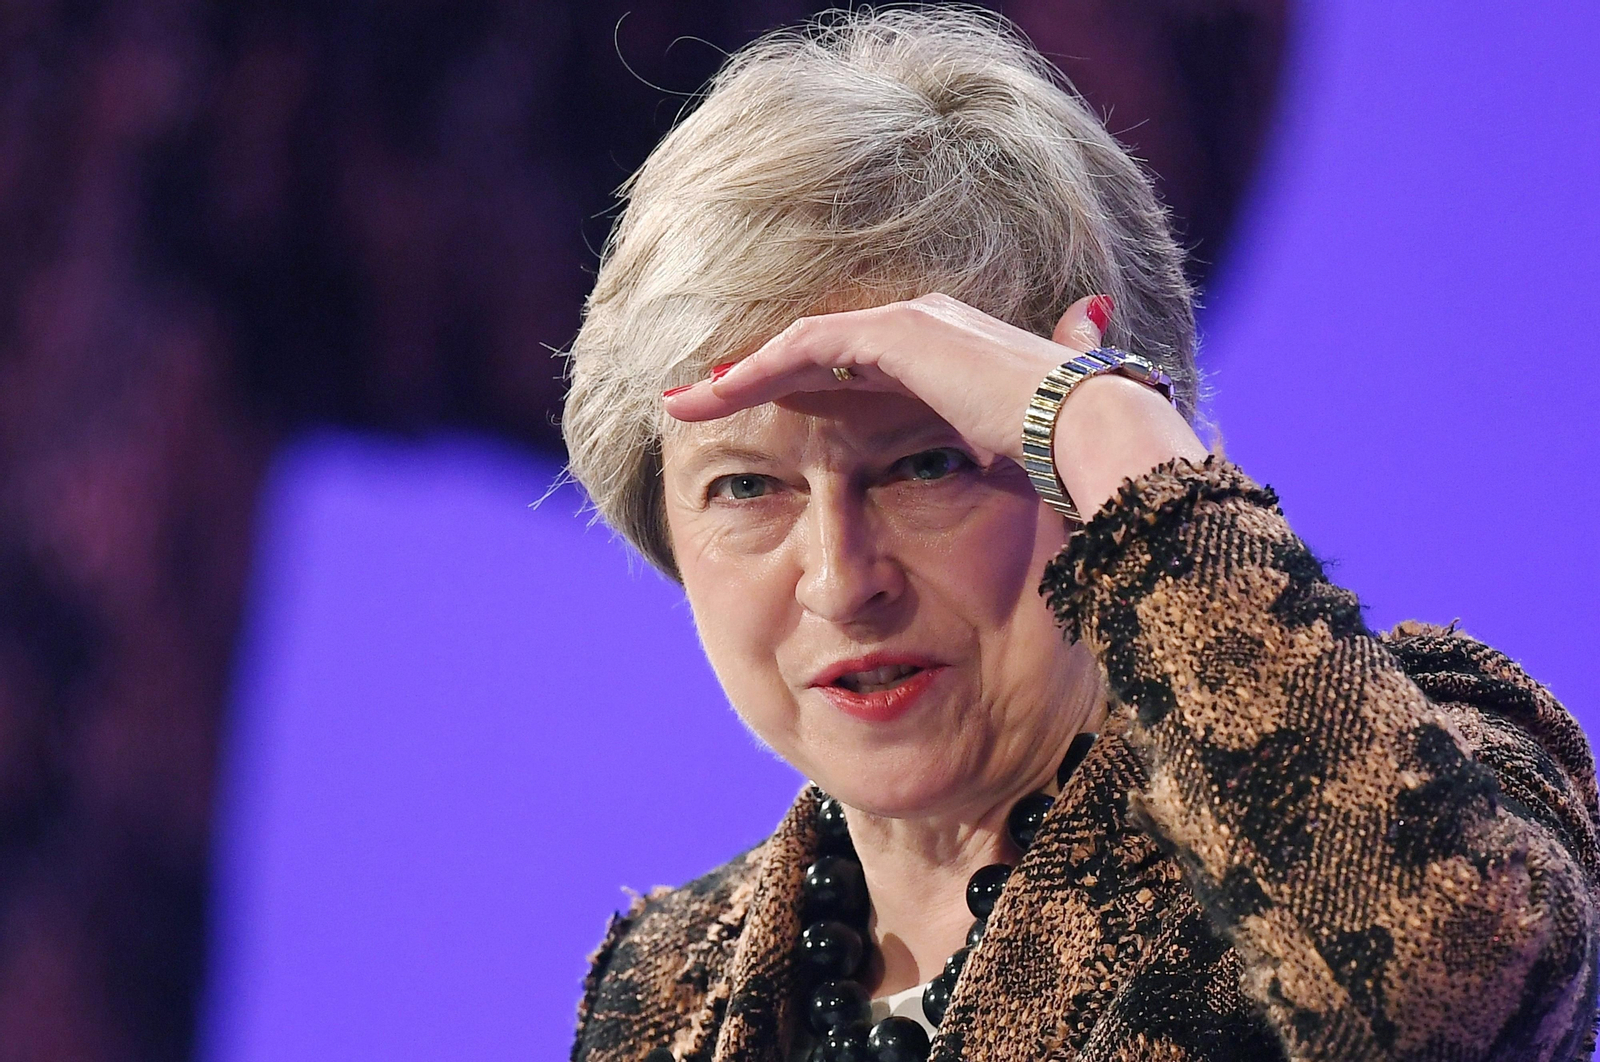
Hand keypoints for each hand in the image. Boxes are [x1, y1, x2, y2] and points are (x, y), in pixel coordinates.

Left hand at [662, 293, 1206, 518]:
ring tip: (681, 401)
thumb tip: (995, 461)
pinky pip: (806, 348)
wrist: (1093, 434)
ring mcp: (912, 323)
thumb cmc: (1059, 461)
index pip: (847, 363)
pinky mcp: (899, 335)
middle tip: (690, 401)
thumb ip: (981, 452)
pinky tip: (714, 395)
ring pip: (797, 345)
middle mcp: (924, 325)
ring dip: (735, 374)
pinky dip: (757, 371)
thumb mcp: (1002, 459)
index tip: (743, 415)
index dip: (791, 387)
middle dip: (747, 376)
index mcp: (945, 354)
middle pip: (811, 348)